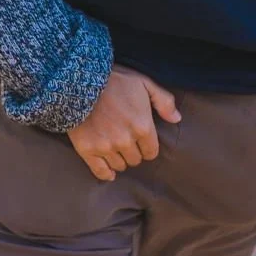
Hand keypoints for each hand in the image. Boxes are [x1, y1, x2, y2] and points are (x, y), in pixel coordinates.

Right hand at [66, 67, 181, 182]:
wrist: (79, 82)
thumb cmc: (115, 81)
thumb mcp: (144, 83)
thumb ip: (164, 101)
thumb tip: (176, 119)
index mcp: (142, 127)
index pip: (151, 152)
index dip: (148, 148)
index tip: (142, 143)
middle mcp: (125, 141)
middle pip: (135, 160)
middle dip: (133, 153)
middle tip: (127, 144)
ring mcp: (105, 147)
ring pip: (119, 165)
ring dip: (120, 160)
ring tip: (116, 151)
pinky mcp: (87, 150)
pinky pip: (100, 171)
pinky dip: (106, 174)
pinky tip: (110, 173)